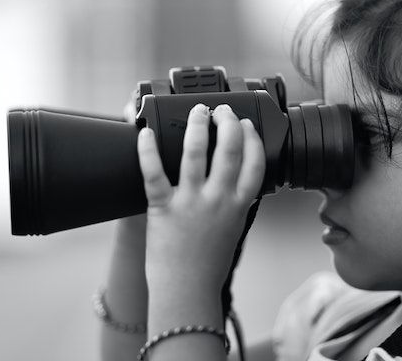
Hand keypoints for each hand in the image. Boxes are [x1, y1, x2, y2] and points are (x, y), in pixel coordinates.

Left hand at [136, 103, 265, 291]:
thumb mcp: (233, 230)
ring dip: (197, 126)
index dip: (253, 138)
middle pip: (229, 149)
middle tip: (221, 111)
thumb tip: (237, 182)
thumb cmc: (208, 265)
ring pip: (195, 153)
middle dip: (227, 122)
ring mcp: (190, 203)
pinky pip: (154, 173)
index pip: (255, 163)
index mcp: (239, 206)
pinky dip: (148, 150)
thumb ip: (235, 203)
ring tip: (197, 113)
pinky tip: (146, 133)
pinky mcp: (163, 208)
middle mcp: (218, 200)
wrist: (186, 290)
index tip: (246, 124)